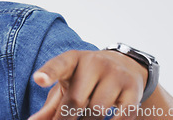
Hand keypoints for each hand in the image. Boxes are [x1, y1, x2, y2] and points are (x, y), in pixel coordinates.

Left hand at [29, 50, 147, 119]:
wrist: (124, 65)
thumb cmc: (85, 79)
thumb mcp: (67, 84)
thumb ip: (50, 105)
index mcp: (72, 59)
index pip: (59, 65)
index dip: (48, 73)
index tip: (38, 80)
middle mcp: (94, 63)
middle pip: (76, 100)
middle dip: (66, 119)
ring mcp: (115, 74)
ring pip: (97, 111)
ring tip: (84, 118)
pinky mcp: (133, 89)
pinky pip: (121, 116)